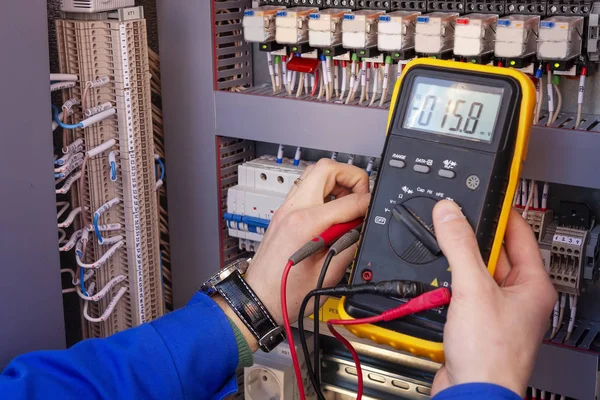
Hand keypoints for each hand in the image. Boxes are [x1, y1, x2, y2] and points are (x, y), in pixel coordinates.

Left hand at [218, 159, 370, 350]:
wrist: (258, 299)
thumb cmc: (286, 293)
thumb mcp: (329, 274)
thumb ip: (351, 244)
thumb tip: (363, 225)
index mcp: (305, 224)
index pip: (348, 199)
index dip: (367, 204)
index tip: (373, 211)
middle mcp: (293, 210)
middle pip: (326, 168)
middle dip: (350, 176)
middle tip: (361, 195)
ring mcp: (285, 209)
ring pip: (314, 174)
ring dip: (336, 182)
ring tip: (348, 204)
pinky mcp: (283, 214)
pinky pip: (306, 189)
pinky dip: (324, 193)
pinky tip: (332, 213)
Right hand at [431, 201, 556, 396]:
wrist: (471, 393)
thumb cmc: (491, 354)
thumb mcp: (473, 288)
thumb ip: (460, 245)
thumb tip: (450, 213)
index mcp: (532, 284)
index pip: (519, 233)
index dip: (501, 212)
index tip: (483, 195)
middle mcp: (518, 296)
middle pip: (492, 252)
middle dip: (469, 240)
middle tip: (450, 223)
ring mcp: (496, 310)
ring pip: (473, 273)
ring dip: (455, 266)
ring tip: (441, 256)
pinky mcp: (475, 323)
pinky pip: (461, 293)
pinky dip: (447, 287)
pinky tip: (437, 286)